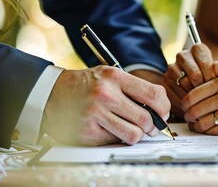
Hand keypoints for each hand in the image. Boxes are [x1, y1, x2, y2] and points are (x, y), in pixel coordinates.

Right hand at [41, 66, 170, 145]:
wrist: (52, 93)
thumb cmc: (87, 85)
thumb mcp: (110, 76)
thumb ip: (134, 89)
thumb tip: (161, 110)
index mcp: (115, 77)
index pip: (154, 94)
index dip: (164, 107)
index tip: (163, 113)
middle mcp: (105, 94)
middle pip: (146, 118)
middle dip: (153, 126)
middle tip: (151, 127)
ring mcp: (95, 114)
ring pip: (134, 134)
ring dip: (137, 135)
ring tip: (132, 129)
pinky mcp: (88, 131)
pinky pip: (116, 141)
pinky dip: (118, 138)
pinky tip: (111, 129)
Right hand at [163, 43, 217, 117]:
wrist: (202, 82)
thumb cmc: (213, 77)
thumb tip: (217, 67)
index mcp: (198, 49)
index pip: (205, 64)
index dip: (211, 79)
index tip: (216, 87)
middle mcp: (183, 55)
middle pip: (194, 75)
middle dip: (203, 88)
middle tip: (208, 96)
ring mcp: (172, 67)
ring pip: (184, 84)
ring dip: (194, 95)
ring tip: (201, 100)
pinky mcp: (166, 80)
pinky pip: (175, 92)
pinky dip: (184, 101)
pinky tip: (192, 104)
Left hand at [181, 77, 217, 134]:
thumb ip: (215, 80)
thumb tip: (195, 85)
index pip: (193, 94)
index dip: (184, 104)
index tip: (184, 107)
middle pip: (195, 109)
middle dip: (187, 117)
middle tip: (188, 119)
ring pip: (203, 122)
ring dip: (196, 127)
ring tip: (196, 126)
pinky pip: (215, 131)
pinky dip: (207, 132)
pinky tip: (206, 130)